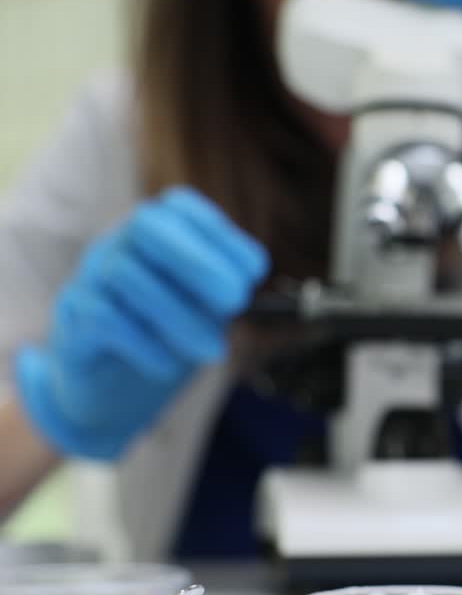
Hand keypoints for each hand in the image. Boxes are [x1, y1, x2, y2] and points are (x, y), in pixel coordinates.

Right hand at [14, 188, 267, 459]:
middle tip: (236, 301)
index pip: (180, 207)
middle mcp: (118, 244)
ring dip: (178, 315)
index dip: (221, 234)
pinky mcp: (71, 317)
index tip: (256, 271)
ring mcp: (89, 276)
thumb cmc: (167, 334)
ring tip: (213, 350)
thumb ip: (221, 292)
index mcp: (156, 233)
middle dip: (196, 261)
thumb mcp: (205, 309)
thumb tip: (243, 282)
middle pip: (146, 226)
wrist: (111, 388)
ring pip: (124, 274)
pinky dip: (143, 342)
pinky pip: (102, 317)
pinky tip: (168, 365)